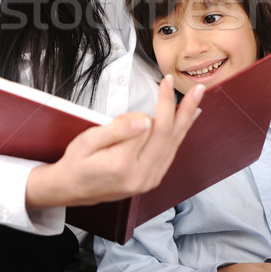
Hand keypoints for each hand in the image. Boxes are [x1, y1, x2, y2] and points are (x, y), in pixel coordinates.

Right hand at [26, 75, 204, 208]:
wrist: (73, 189)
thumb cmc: (78, 162)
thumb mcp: (88, 141)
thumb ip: (117, 130)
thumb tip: (144, 119)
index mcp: (123, 164)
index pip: (150, 127)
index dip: (160, 102)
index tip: (162, 82)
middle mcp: (141, 175)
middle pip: (168, 135)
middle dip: (182, 108)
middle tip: (195, 87)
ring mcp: (149, 179)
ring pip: (174, 143)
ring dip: (187, 118)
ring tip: (198, 98)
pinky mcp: (153, 178)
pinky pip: (172, 151)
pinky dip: (182, 132)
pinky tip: (188, 118)